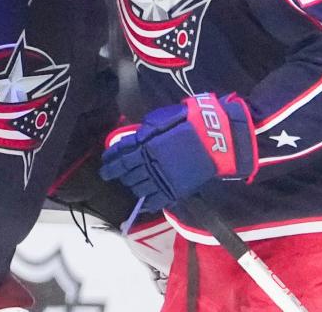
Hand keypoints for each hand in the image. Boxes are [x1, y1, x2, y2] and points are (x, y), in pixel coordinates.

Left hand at [100, 93, 256, 211]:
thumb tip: (134, 136)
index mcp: (145, 143)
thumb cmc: (190, 122)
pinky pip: (156, 200)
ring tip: (126, 184)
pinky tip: (142, 203)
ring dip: (130, 185)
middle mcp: (149, 162)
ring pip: (138, 186)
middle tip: (109, 174)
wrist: (215, 139)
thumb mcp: (163, 118)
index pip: (121, 153)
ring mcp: (162, 177)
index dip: (111, 159)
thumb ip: (146, 129)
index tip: (105, 162)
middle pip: (127, 171)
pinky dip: (147, 202)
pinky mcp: (175, 189)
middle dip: (117, 173)